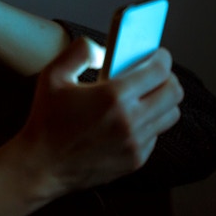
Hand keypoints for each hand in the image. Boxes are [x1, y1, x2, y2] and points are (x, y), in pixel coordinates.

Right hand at [16, 37, 183, 196]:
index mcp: (112, 97)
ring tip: (144, 96)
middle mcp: (130, 121)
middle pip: (173, 93)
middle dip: (168, 78)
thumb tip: (102, 50)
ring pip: (170, 115)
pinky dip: (149, 123)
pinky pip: (156, 135)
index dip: (161, 58)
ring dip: (162, 101)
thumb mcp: (53, 76)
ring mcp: (135, 143)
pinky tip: (129, 119)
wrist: (42, 165)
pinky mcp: (135, 160)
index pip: (158, 71)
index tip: (157, 54)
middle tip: (154, 74)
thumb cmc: (46, 121)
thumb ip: (79, 52)